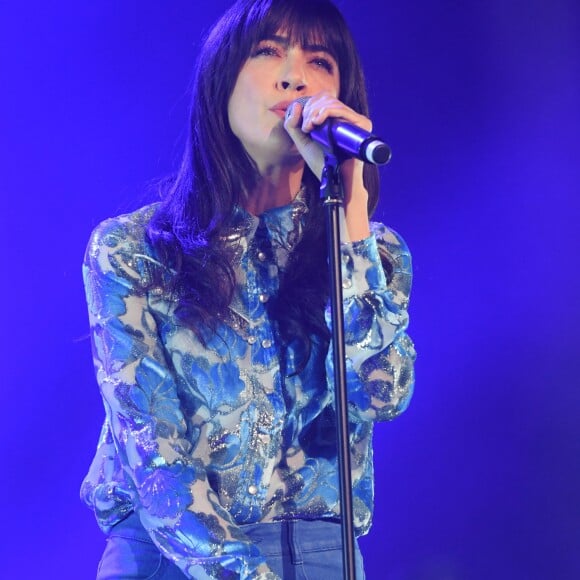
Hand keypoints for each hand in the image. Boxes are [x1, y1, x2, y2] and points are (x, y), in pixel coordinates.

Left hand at [284, 92, 370, 240]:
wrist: (335, 179)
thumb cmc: (322, 164)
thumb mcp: (302, 143)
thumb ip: (293, 126)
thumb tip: (296, 104)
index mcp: (336, 119)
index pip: (322, 99)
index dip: (309, 106)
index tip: (303, 126)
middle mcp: (347, 117)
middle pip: (326, 98)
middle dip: (310, 109)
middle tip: (306, 128)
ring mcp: (355, 120)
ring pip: (331, 102)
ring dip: (315, 112)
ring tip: (310, 128)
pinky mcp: (361, 124)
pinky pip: (340, 109)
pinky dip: (324, 112)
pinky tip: (316, 123)